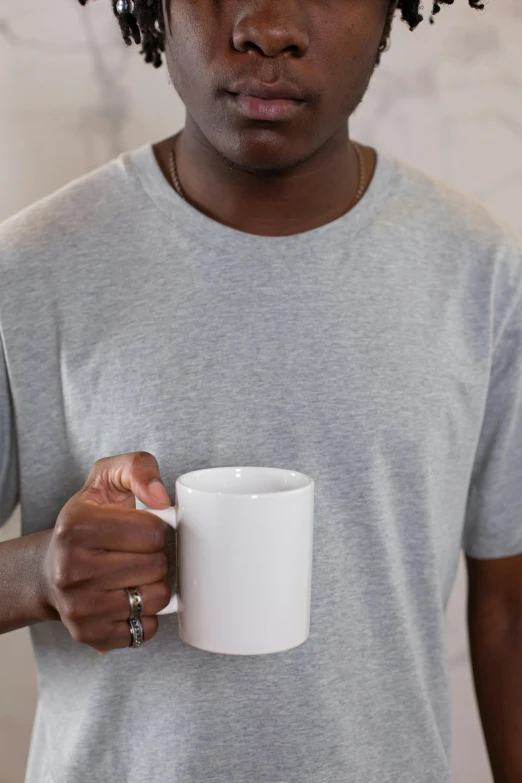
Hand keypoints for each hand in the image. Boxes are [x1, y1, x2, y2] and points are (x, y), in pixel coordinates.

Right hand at [43, 451, 172, 652]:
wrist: (48, 569)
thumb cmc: (85, 521)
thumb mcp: (106, 478)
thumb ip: (138, 468)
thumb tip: (160, 498)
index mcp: (76, 527)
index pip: (153, 531)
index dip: (156, 527)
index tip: (141, 527)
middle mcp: (71, 569)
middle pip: (156, 565)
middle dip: (156, 555)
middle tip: (136, 551)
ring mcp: (79, 607)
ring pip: (156, 598)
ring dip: (155, 584)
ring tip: (135, 573)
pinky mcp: (90, 634)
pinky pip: (146, 628)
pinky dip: (146, 613)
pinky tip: (129, 597)